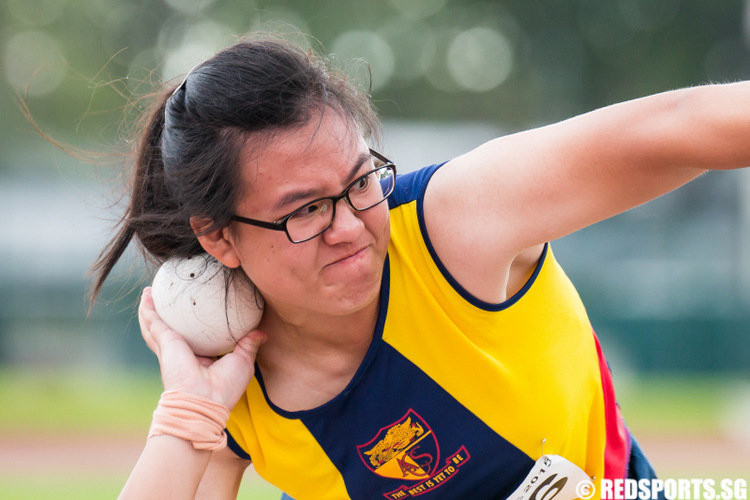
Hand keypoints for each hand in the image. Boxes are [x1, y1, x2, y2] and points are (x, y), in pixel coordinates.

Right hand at [138, 287, 266, 408]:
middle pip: (170, 330)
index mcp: (199, 358)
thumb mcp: (242, 361)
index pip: (195, 338)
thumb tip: (261, 333)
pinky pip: (153, 322)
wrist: (205, 400)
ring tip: (148, 292)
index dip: (193, 326)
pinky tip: (147, 295)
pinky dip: (148, 309)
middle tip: (166, 296)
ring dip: (150, 308)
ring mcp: (170, 348)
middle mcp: (182, 353)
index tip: (196, 310)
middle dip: (165, 314)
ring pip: (155, 325)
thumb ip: (249, 344)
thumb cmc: (225, 387)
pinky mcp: (165, 343)